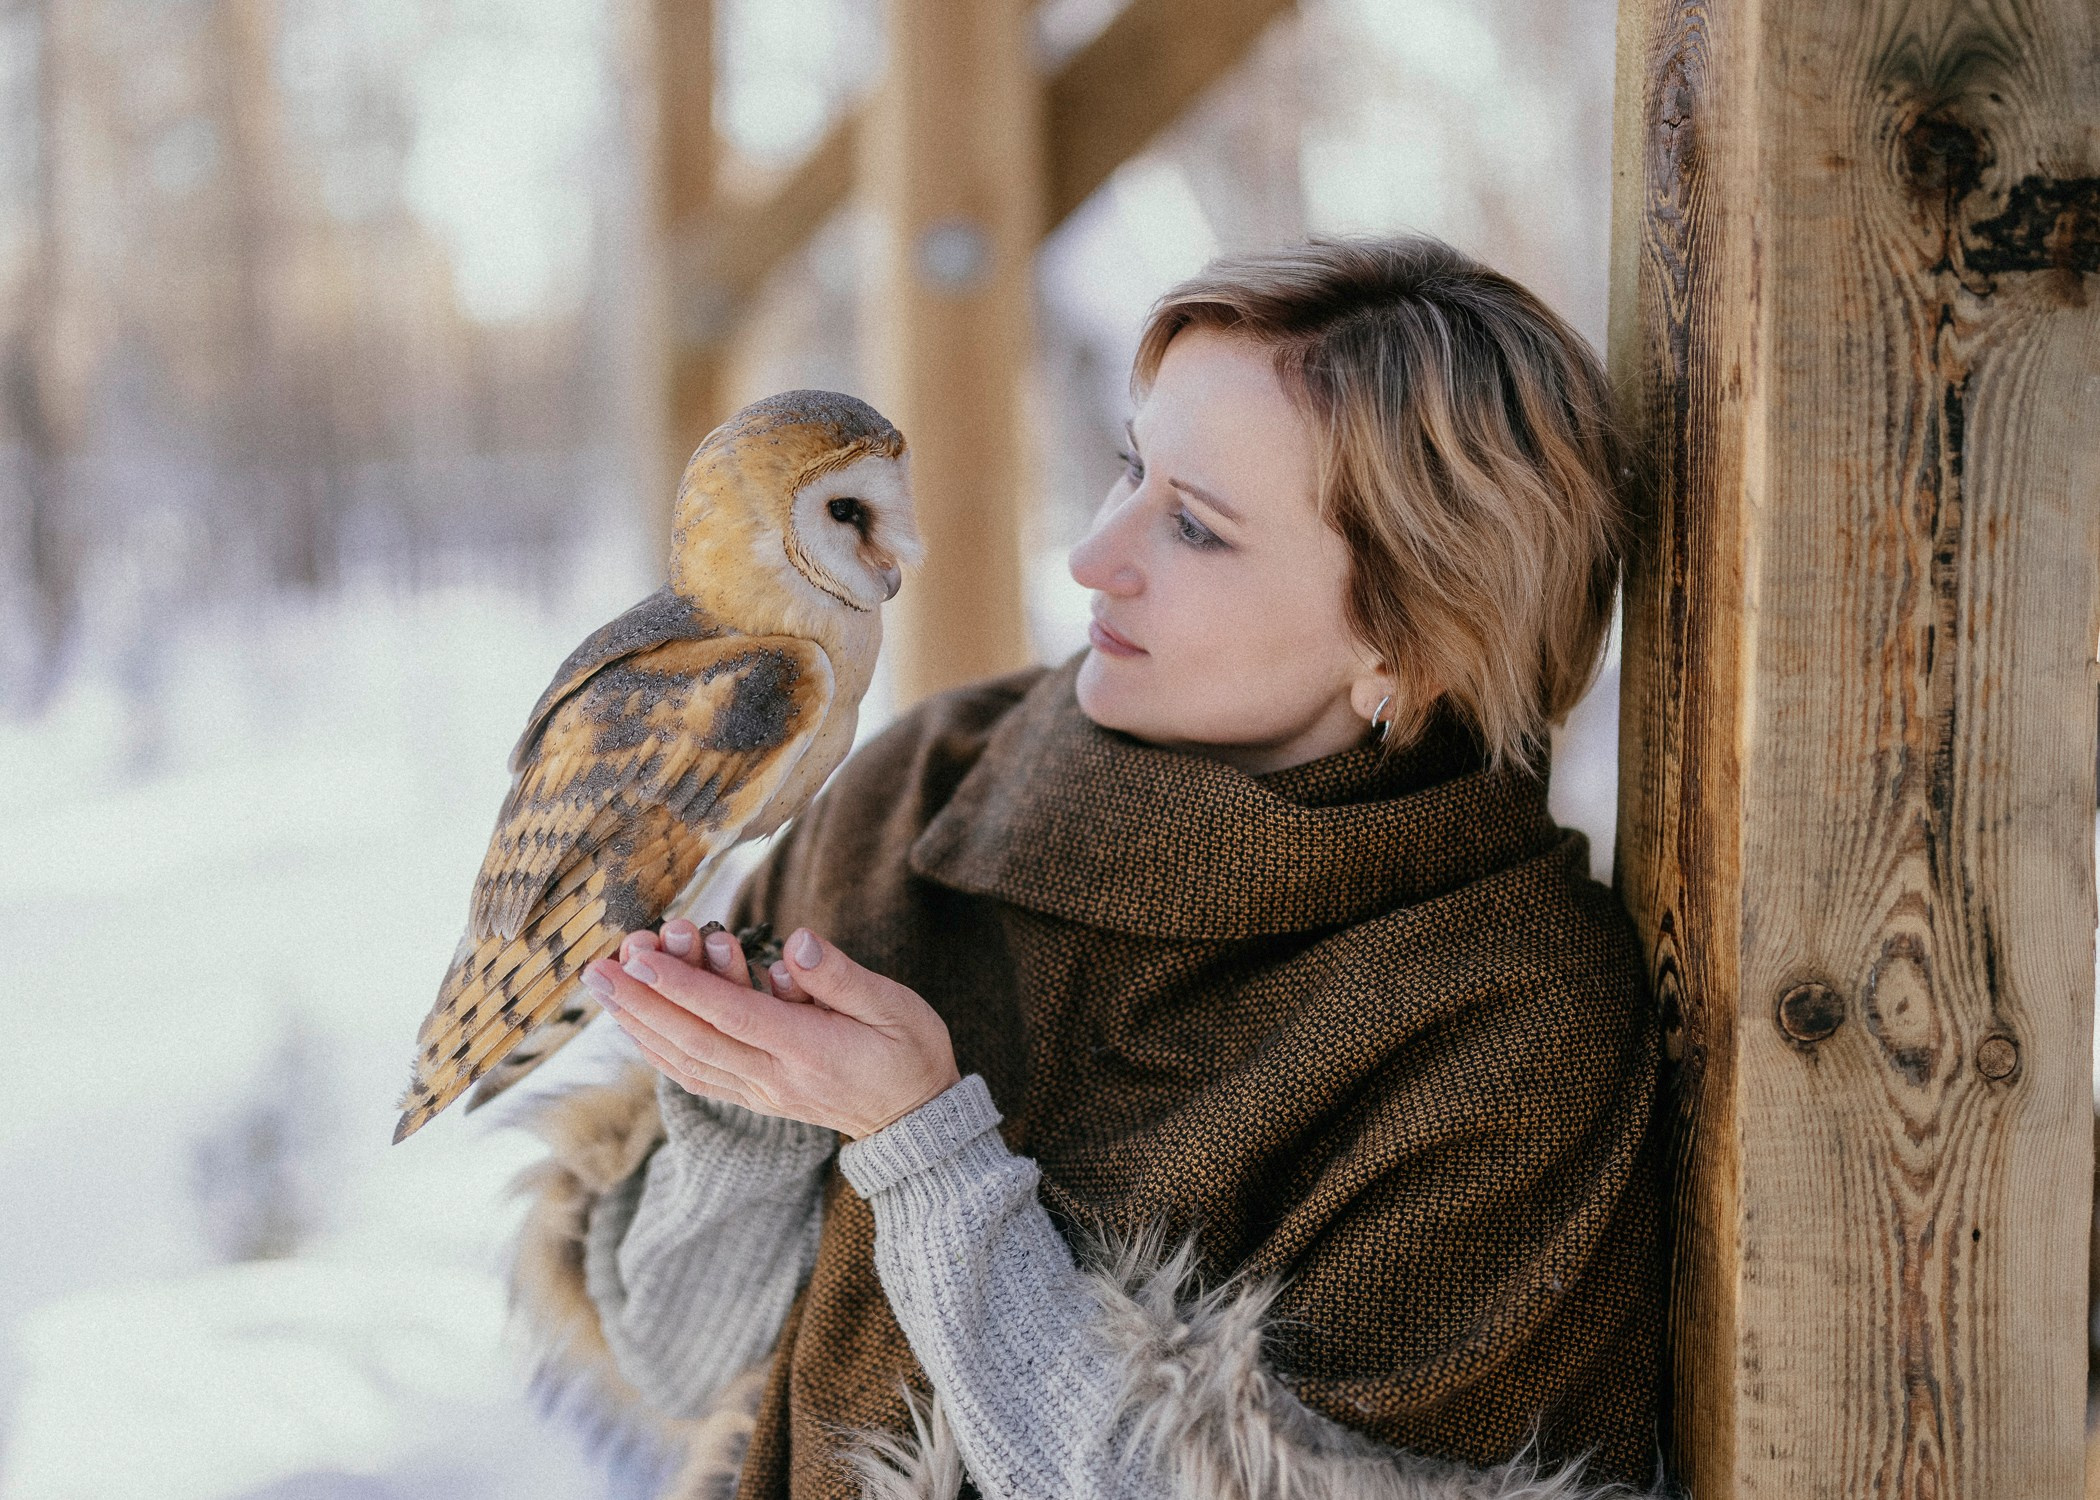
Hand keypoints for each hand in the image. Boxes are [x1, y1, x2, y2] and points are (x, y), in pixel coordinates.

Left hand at [583, 920, 961, 1140]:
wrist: (916, 1120)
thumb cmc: (910, 1052)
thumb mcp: (895, 1005)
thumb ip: (841, 977)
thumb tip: (794, 944)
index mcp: (808, 1051)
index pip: (732, 1016)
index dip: (682, 987)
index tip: (640, 959)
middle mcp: (774, 1078)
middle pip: (694, 1039)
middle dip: (641, 1002)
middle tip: (598, 968)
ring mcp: (761, 1092)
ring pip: (687, 1060)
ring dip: (641, 1025)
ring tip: (604, 991)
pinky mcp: (756, 1097)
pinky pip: (696, 1075)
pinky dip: (659, 1051)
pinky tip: (638, 1028)